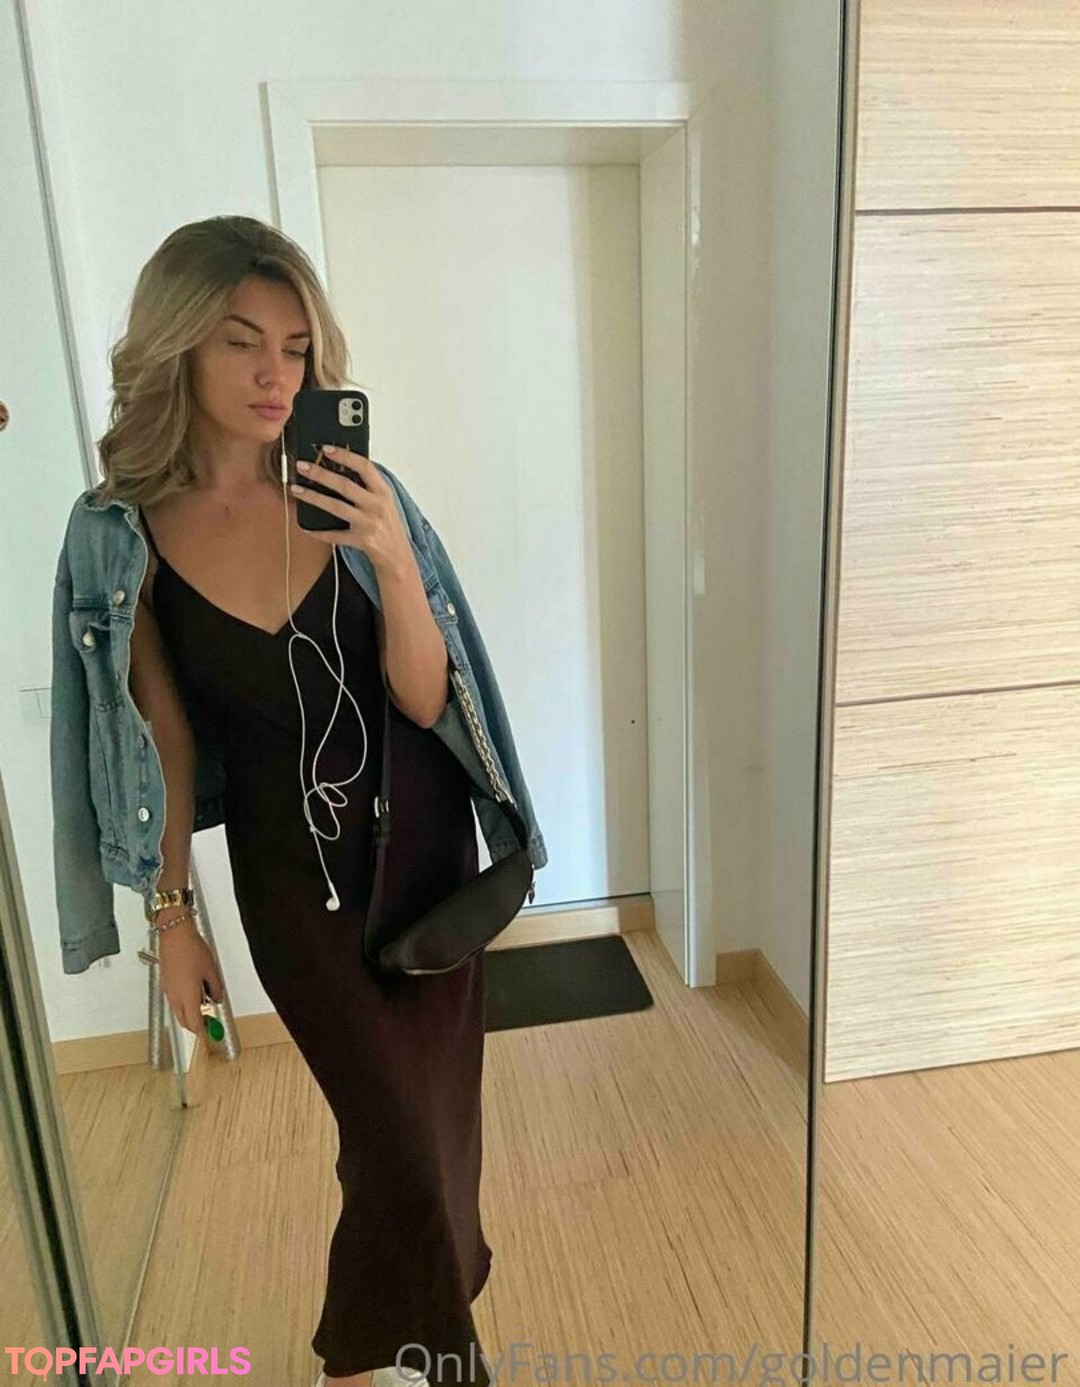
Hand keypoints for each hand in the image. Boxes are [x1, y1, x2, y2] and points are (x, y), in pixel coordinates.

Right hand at [157, 919, 224, 1035]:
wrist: (174, 935)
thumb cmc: (191, 949)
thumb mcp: (211, 970)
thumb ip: (215, 988)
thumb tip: (217, 998)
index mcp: (187, 997)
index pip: (194, 1023)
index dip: (203, 1030)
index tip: (212, 1032)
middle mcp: (175, 997)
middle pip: (184, 1020)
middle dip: (196, 1023)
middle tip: (209, 1020)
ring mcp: (169, 990)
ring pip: (178, 1010)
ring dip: (190, 1012)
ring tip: (205, 1000)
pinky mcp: (166, 983)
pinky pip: (175, 999)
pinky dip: (184, 1001)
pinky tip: (195, 990)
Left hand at [291, 445, 412, 575]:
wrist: (397, 554)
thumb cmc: (388, 524)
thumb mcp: (384, 500)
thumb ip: (368, 485)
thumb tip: (342, 465)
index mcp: (383, 492)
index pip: (364, 467)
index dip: (345, 456)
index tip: (327, 449)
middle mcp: (375, 506)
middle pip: (345, 485)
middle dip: (320, 474)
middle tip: (302, 466)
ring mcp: (367, 523)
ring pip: (336, 507)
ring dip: (313, 497)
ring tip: (296, 489)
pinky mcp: (360, 540)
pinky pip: (335, 535)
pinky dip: (320, 533)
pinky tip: (306, 528)